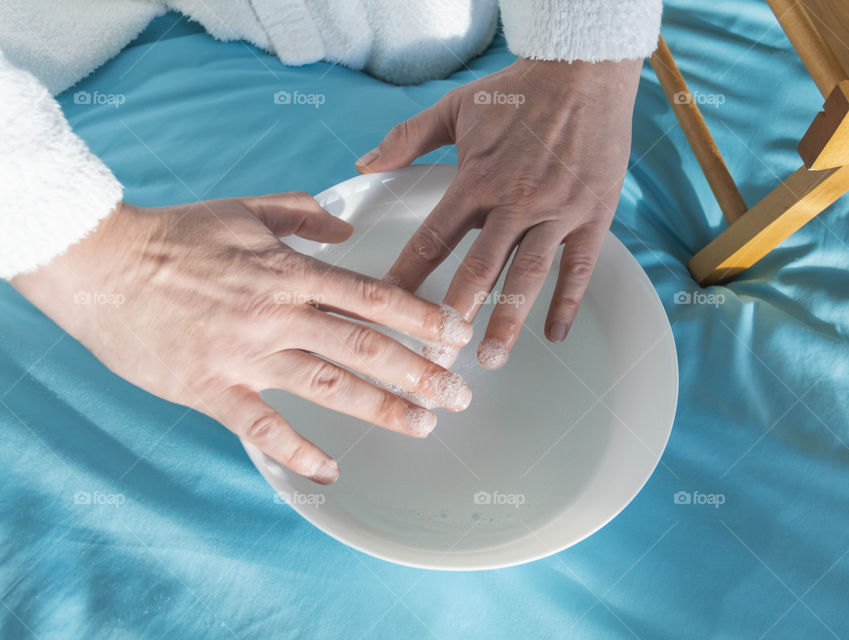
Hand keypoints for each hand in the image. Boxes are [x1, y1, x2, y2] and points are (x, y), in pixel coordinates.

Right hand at [11, 192, 472, 483]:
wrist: (100, 262)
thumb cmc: (174, 234)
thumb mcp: (246, 208)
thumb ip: (301, 213)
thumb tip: (345, 224)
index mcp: (290, 271)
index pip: (372, 296)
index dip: (421, 316)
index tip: (456, 334)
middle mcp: (278, 313)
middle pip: (365, 347)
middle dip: (420, 371)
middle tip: (460, 394)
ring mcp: (246, 353)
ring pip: (329, 385)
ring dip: (382, 408)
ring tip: (424, 425)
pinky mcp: (211, 387)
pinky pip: (263, 426)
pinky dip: (298, 451)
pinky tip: (330, 471)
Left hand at [356, 57, 641, 367]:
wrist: (584, 70)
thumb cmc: (518, 91)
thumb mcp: (456, 107)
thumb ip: (408, 138)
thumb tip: (364, 164)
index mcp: (476, 181)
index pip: (433, 238)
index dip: (408, 277)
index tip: (388, 311)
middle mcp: (514, 202)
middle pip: (479, 269)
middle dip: (455, 316)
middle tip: (437, 356)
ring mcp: (556, 211)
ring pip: (528, 275)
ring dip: (509, 320)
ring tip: (491, 357)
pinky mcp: (592, 214)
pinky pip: (579, 267)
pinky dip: (567, 302)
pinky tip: (555, 335)